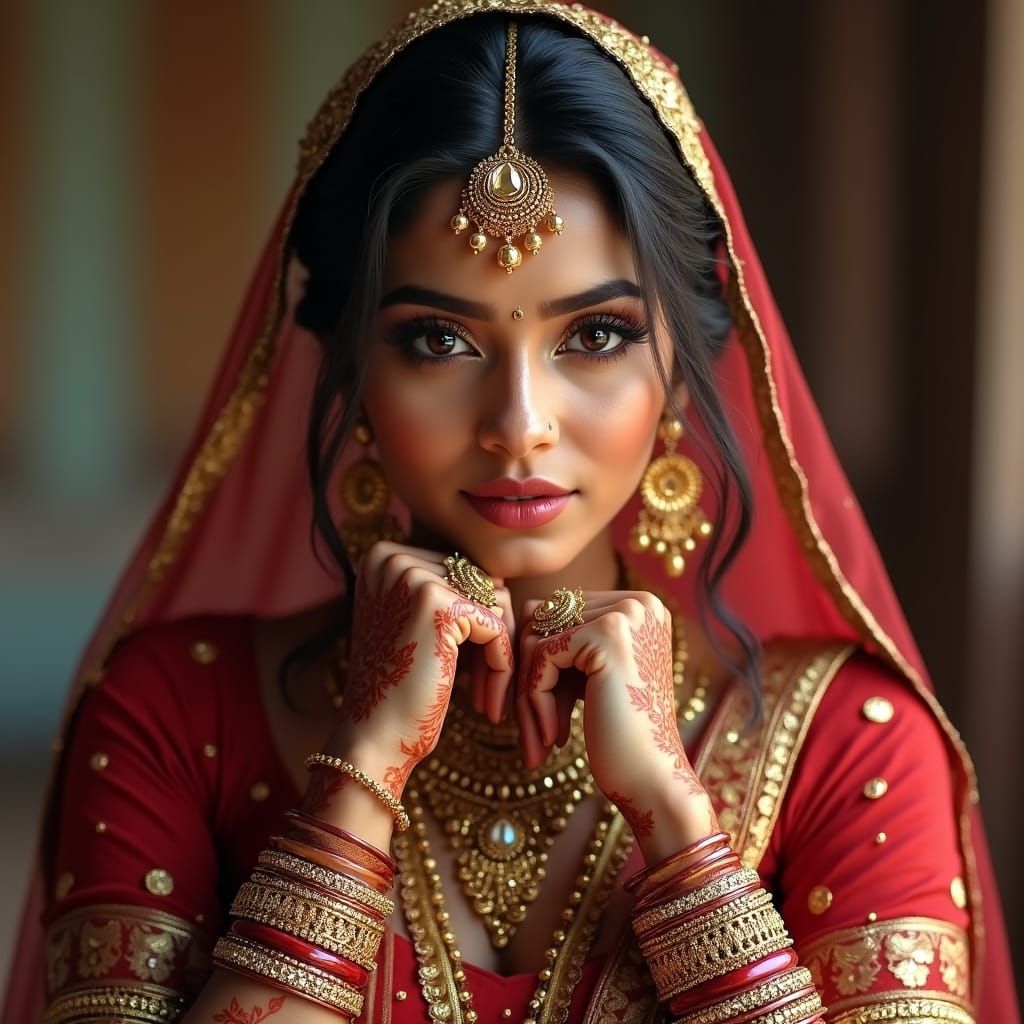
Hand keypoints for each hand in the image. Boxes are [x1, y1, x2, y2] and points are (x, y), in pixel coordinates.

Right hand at [316, 542, 514, 805]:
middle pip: (481, 582)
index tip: (469, 666)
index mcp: (383, 556)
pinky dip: (501, 665)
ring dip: (498, 651)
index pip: (462, 571)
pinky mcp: (438, 605)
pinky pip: (496, 627)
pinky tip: (488, 701)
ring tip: (488, 693)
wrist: (372, 737)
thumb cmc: (398, 686)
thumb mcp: (413, 623)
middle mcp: (393, 559)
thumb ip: (446, 591)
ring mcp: (413, 578)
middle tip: (485, 685)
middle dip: (490, 635)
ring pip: (495, 602)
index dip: (475, 619)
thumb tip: (499, 578)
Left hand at [516, 591, 716, 856]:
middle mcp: (637, 602)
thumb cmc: (621, 733)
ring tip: (539, 737)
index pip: (559, 611)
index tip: (543, 710)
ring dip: (528, 691)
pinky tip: (552, 737)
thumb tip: (525, 606)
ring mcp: (626, 614)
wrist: (654, 780)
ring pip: (537, 637)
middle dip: (531, 676)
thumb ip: (567, 638)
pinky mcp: (608, 635)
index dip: (543, 663)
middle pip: (544, 620)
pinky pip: (541, 656)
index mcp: (639, 606)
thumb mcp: (593, 674)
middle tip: (534, 727)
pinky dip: (536, 699)